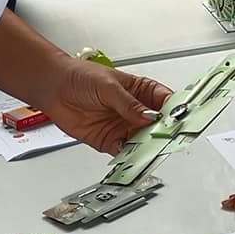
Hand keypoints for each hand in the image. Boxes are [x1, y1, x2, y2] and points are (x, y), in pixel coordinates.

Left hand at [36, 58, 171, 155]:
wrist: (54, 88)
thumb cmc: (81, 77)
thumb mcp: (109, 86)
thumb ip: (129, 104)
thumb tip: (147, 117)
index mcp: (141, 91)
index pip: (165, 101)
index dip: (174, 109)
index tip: (180, 117)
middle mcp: (135, 111)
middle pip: (157, 125)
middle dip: (163, 132)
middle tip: (167, 137)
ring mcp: (123, 127)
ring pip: (143, 140)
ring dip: (147, 146)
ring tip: (150, 148)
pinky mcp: (109, 140)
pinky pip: (124, 151)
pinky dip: (129, 156)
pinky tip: (132, 155)